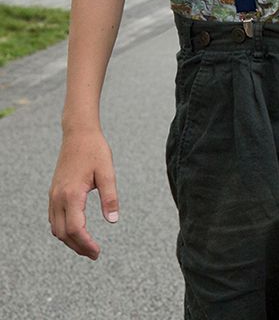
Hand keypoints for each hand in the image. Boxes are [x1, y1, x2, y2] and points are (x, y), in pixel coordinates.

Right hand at [48, 128, 120, 258]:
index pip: (75, 229)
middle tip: (94, 254)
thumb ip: (110, 197)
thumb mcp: (108, 173)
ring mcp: (53, 196)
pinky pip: (54, 218)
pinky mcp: (54, 193)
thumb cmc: (95, 151)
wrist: (78, 135)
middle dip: (78, 246)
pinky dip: (63, 230)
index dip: (86, 244)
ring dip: (69, 240)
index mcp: (72, 195)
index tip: (97, 252)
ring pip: (56, 228)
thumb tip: (113, 220)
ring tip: (87, 246)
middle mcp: (58, 198)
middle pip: (63, 233)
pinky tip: (76, 231)